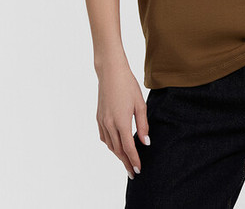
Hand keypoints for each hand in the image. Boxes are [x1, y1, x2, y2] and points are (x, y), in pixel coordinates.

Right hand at [96, 60, 149, 178]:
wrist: (111, 72)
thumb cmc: (128, 85)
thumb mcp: (140, 104)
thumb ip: (143, 125)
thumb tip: (146, 142)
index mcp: (121, 122)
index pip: (129, 148)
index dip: (134, 160)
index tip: (138, 170)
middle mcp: (109, 124)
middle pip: (118, 150)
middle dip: (126, 162)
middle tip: (133, 173)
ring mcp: (102, 121)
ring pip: (110, 145)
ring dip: (118, 155)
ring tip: (126, 161)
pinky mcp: (99, 117)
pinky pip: (104, 137)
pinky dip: (111, 145)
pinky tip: (116, 146)